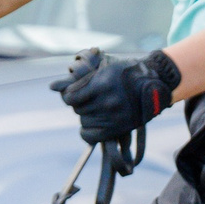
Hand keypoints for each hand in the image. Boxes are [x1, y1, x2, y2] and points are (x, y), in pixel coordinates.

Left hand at [51, 48, 180, 145]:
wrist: (153, 85)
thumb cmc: (125, 73)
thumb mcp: (103, 67)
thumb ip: (78, 77)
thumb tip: (51, 86)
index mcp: (101, 84)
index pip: (70, 96)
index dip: (70, 93)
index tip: (77, 91)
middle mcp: (106, 102)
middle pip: (77, 109)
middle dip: (81, 103)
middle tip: (92, 97)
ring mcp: (112, 117)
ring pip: (84, 120)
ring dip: (86, 115)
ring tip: (98, 107)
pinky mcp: (116, 129)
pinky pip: (89, 136)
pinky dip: (87, 131)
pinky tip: (94, 122)